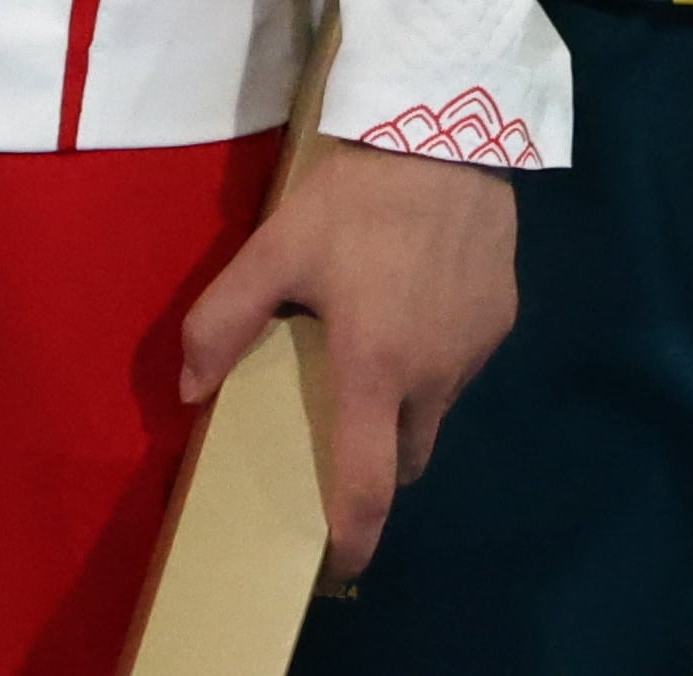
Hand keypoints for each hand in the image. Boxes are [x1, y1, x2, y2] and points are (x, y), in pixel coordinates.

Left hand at [174, 139, 517, 581]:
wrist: (446, 132)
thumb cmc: (357, 198)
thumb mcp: (275, 247)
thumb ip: (223, 319)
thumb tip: (190, 389)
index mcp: (375, 370)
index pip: (368, 485)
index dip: (354, 536)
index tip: (339, 561)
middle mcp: (434, 376)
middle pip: (406, 455)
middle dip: (376, 458)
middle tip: (344, 420)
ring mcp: (475, 350)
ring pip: (438, 407)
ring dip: (408, 399)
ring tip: (378, 345)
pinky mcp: (503, 316)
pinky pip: (464, 361)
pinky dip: (438, 354)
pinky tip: (416, 301)